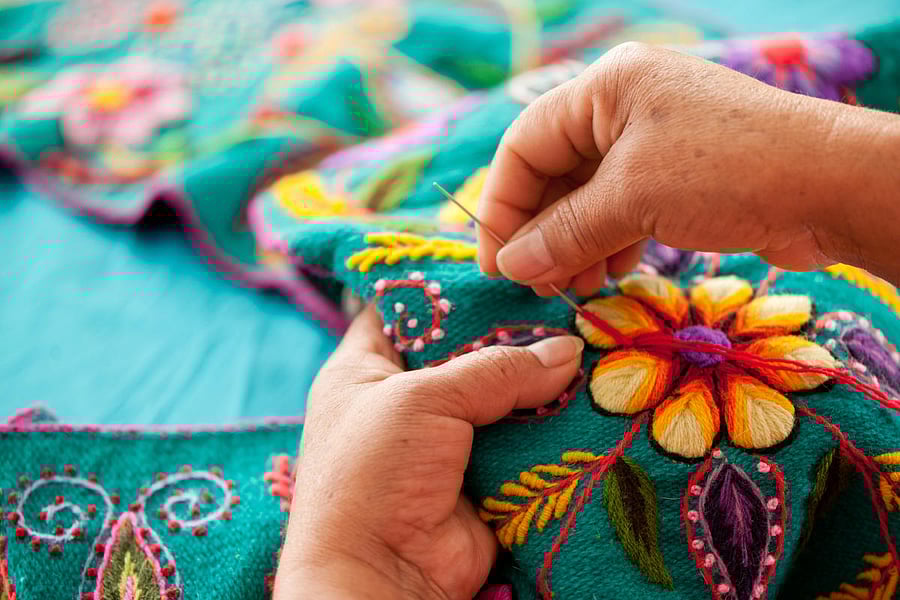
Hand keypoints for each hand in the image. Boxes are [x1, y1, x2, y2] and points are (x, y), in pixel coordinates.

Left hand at [273, 306, 583, 599]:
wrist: (385, 580)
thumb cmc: (374, 474)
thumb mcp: (422, 400)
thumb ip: (495, 368)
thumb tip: (567, 350)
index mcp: (365, 369)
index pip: (403, 308)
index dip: (446, 286)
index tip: (502, 262)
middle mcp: (405, 400)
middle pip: (467, 351)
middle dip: (512, 334)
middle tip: (563, 302)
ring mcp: (448, 440)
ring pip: (504, 396)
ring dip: (541, 382)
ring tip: (589, 345)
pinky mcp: (486, 476)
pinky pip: (527, 441)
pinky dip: (554, 426)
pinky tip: (590, 396)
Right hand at [477, 42, 899, 292]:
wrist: (831, 187)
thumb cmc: (726, 174)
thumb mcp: (631, 200)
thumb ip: (563, 233)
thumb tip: (510, 266)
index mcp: (605, 88)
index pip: (525, 144)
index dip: (502, 205)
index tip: (494, 262)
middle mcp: (625, 106)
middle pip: (556, 172)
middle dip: (541, 230)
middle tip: (532, 283)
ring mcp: (655, 139)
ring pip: (589, 195)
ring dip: (572, 243)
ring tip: (569, 287)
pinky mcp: (681, 174)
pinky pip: (624, 207)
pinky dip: (608, 241)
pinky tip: (607, 274)